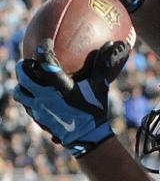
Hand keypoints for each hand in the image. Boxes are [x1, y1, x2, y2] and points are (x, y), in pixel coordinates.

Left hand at [14, 38, 129, 157]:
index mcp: (59, 86)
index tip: (46, 43)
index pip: (45, 61)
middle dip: (24, 65)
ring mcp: (38, 108)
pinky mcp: (37, 119)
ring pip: (19, 91)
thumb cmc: (95, 110)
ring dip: (21, 84)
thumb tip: (119, 43)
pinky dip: (28, 99)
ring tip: (28, 81)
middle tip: (30, 62)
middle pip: (23, 73)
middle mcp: (44, 95)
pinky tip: (35, 98)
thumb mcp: (100, 87)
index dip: (44, 48)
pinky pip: (26, 106)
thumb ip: (104, 65)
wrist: (88, 138)